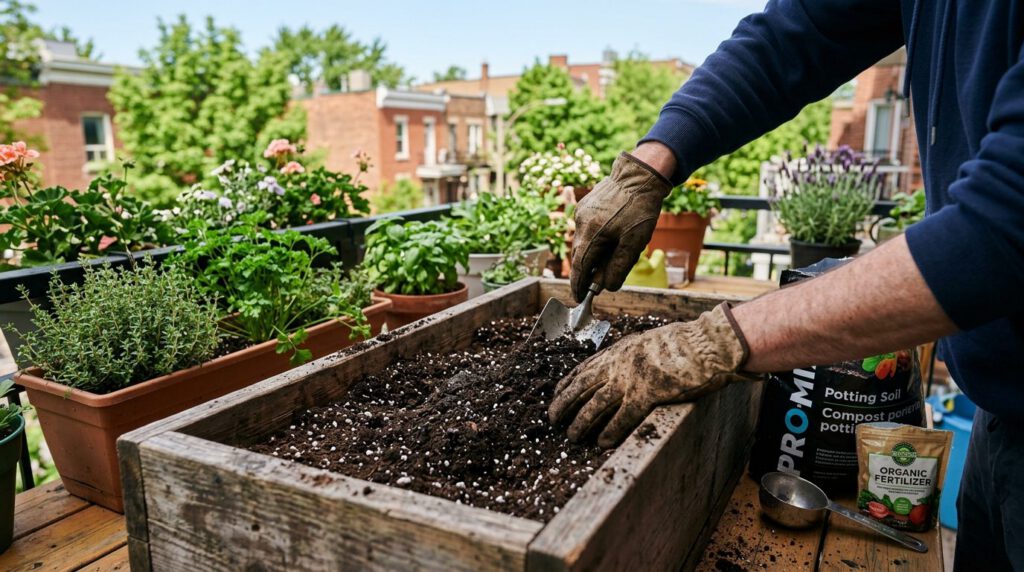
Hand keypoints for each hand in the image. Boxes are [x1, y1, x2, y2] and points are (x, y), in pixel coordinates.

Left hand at [548, 304, 755, 447]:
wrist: (706, 344)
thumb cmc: (685, 343)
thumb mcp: (649, 342)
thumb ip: (633, 355)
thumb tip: (624, 367)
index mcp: (620, 350)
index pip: (584, 367)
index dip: (568, 383)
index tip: (557, 393)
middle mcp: (619, 363)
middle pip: (582, 386)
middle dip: (564, 403)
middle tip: (552, 418)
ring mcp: (631, 379)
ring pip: (595, 405)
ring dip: (581, 422)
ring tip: (572, 436)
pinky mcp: (647, 394)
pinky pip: (622, 418)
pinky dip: (610, 432)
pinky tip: (602, 443)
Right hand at [570, 150, 672, 301]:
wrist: (640, 175)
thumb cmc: (640, 209)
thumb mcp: (634, 243)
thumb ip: (618, 267)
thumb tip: (606, 287)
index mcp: (591, 234)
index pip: (579, 268)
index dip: (578, 285)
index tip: (579, 298)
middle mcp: (581, 223)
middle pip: (580, 256)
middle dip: (589, 271)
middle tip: (602, 281)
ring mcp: (581, 213)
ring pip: (583, 243)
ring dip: (594, 255)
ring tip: (613, 255)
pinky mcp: (585, 206)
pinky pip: (587, 230)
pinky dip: (595, 240)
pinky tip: (612, 237)